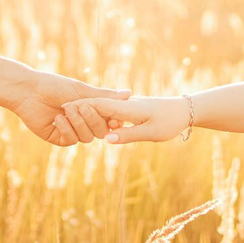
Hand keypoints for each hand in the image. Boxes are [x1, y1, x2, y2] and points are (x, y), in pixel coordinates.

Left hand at [11, 70, 131, 146]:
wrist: (29, 91)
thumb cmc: (55, 86)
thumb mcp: (82, 90)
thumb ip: (105, 96)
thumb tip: (129, 93)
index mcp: (92, 110)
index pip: (110, 120)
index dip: (112, 120)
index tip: (113, 115)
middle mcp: (85, 123)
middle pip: (101, 131)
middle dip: (92, 119)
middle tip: (81, 106)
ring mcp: (73, 132)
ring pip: (87, 137)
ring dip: (77, 123)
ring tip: (65, 109)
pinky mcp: (59, 139)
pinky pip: (71, 140)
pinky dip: (66, 129)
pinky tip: (57, 118)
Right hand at [61, 96, 189, 144]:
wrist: (185, 109)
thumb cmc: (170, 122)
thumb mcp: (150, 132)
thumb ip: (128, 135)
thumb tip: (107, 139)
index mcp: (128, 109)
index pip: (99, 105)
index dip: (81, 106)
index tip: (63, 108)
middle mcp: (125, 104)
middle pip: (96, 104)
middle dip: (78, 107)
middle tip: (58, 112)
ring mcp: (128, 105)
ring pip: (102, 105)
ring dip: (85, 108)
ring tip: (68, 112)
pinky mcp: (131, 107)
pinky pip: (110, 108)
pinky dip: (97, 110)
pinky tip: (90, 114)